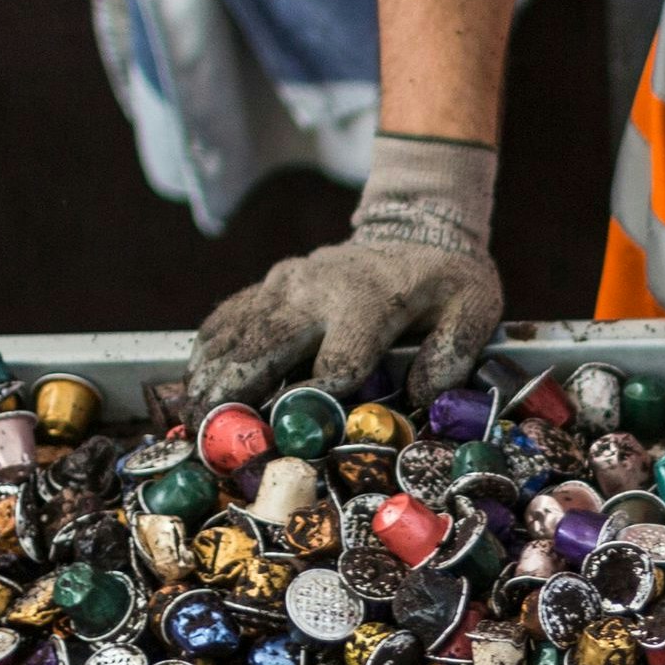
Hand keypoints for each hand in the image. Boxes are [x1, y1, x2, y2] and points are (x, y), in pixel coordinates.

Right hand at [185, 133, 504, 406]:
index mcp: (370, 301)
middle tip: (213, 433)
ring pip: (238, 331)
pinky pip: (229, 316)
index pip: (338, 360)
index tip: (293, 437)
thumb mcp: (473, 310)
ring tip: (192, 417)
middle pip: (268, 345)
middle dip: (238, 391)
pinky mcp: (271, 284)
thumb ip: (454, 353)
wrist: (416, 226)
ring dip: (211, 374)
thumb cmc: (446, 281)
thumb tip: (422, 398)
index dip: (316, 402)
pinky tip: (191, 382)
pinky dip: (206, 350)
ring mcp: (288, 283)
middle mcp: (319, 289)